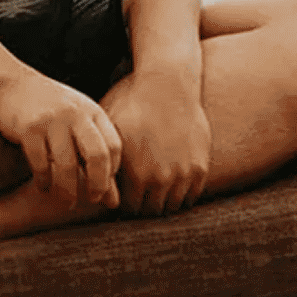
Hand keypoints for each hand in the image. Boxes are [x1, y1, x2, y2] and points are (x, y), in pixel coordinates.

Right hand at [0, 65, 120, 209]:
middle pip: (97, 155)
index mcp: (92, 111)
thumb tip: (113, 203)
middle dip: (97, 184)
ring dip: (69, 190)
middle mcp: (75, 114)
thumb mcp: (78, 125)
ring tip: (67, 201)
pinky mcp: (28, 129)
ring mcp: (52, 121)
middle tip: (91, 199)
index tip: (102, 185)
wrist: (12, 84)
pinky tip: (44, 187)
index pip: (113, 146)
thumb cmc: (51, 110)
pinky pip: (40, 164)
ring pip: (67, 165)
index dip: (111, 171)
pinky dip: (44, 181)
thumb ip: (96, 158)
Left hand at [105, 66, 211, 216]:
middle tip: (137, 194)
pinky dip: (182, 193)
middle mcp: (161, 178)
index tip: (122, 194)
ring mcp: (183, 174)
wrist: (168, 85)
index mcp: (136, 173)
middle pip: (151, 211)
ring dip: (163, 201)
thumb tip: (96, 192)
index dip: (124, 202)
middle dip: (143, 205)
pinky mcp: (200, 167)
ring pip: (172, 206)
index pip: (130, 208)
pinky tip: (171, 182)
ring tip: (153, 189)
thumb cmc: (131, 105)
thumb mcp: (108, 132)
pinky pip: (192, 195)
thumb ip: (102, 164)